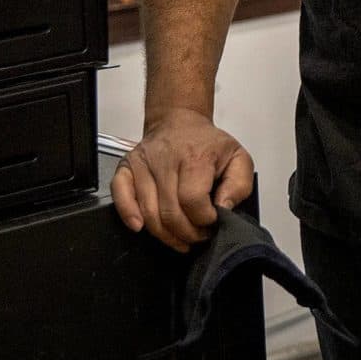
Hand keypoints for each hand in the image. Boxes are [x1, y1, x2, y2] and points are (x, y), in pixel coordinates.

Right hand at [111, 107, 253, 252]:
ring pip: (148, 213)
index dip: (203, 219)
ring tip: (180, 237)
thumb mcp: (237, 158)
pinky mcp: (126, 168)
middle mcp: (165, 160)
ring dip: (165, 234)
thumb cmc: (206, 143)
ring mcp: (143, 164)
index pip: (193, 201)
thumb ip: (239, 185)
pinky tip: (140, 226)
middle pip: (169, 212)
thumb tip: (224, 207)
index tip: (212, 221)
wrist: (179, 122)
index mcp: (195, 158)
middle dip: (186, 233)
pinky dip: (128, 214)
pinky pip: (120, 195)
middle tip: (197, 235)